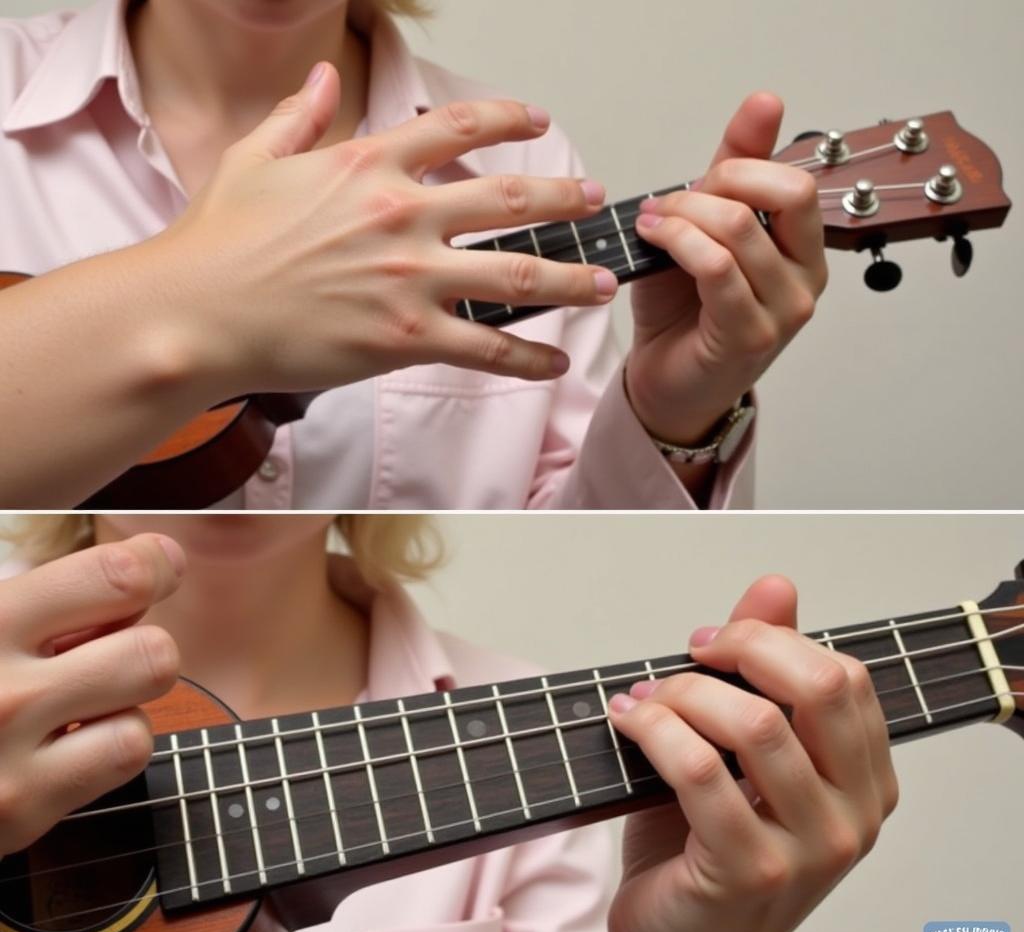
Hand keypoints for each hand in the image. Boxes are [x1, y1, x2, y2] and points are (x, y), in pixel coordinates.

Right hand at [0, 535, 183, 856]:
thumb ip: (43, 597)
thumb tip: (144, 576)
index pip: (118, 578)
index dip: (155, 566)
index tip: (160, 566)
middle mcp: (1, 690)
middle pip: (153, 652)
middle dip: (141, 646)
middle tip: (104, 653)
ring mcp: (9, 757)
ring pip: (145, 711)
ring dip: (126, 698)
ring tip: (78, 701)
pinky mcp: (20, 809)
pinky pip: (124, 755)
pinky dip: (109, 745)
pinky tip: (66, 743)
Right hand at [153, 63, 615, 396]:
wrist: (199, 311)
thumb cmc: (220, 240)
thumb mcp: (254, 158)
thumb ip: (300, 114)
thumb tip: (326, 79)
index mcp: (370, 165)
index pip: (458, 126)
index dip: (507, 118)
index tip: (537, 121)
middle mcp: (402, 214)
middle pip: (508, 199)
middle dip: (563, 199)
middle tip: (595, 201)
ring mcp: (410, 278)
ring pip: (517, 276)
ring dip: (570, 278)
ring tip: (602, 282)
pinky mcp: (407, 339)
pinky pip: (487, 348)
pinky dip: (528, 358)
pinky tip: (555, 362)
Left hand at [605, 576, 897, 931]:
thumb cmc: (707, 850)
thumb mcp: (741, 754)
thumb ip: (764, 671)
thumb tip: (776, 587)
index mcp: (865, 781)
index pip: (843, 676)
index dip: (770, 640)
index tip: (715, 641)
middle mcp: (853, 816)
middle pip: (820, 687)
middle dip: (741, 647)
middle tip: (688, 654)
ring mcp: (809, 849)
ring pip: (753, 724)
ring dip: (681, 693)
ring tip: (646, 701)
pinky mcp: (750, 871)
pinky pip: (700, 770)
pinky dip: (654, 730)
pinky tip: (628, 723)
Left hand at [626, 93, 827, 445]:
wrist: (665, 384)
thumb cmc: (684, 313)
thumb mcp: (706, 230)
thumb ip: (734, 172)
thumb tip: (765, 102)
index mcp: (805, 250)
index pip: (796, 181)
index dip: (740, 167)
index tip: (694, 183)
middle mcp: (807, 280)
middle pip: (787, 194)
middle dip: (719, 184)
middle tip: (674, 203)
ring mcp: (784, 312)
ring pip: (739, 229)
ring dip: (683, 215)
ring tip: (652, 224)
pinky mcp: (748, 335)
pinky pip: (716, 268)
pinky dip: (677, 242)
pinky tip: (653, 240)